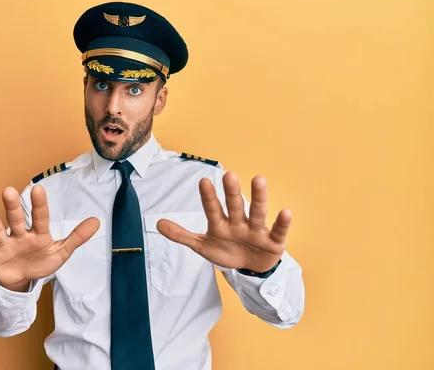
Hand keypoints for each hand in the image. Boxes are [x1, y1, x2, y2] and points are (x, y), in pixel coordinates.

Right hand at [0, 185, 99, 290]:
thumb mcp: (61, 253)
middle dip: (13, 207)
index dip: (39, 205)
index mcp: (38, 234)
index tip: (37, 188)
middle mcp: (19, 235)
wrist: (22, 281)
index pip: (40, 218)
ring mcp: (3, 245)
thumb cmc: (41, 262)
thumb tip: (97, 221)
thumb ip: (77, 237)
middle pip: (16, 219)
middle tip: (9, 191)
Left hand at [156, 173, 289, 272]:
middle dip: (231, 192)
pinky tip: (286, 211)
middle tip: (228, 175)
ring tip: (259, 179)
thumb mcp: (202, 246)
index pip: (213, 210)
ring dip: (259, 197)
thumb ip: (182, 235)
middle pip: (235, 206)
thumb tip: (158, 223)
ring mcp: (256, 231)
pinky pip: (278, 231)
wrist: (250, 268)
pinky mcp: (273, 242)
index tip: (203, 181)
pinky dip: (282, 223)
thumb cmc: (226, 251)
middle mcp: (239, 223)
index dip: (208, 198)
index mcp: (221, 224)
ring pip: (257, 212)